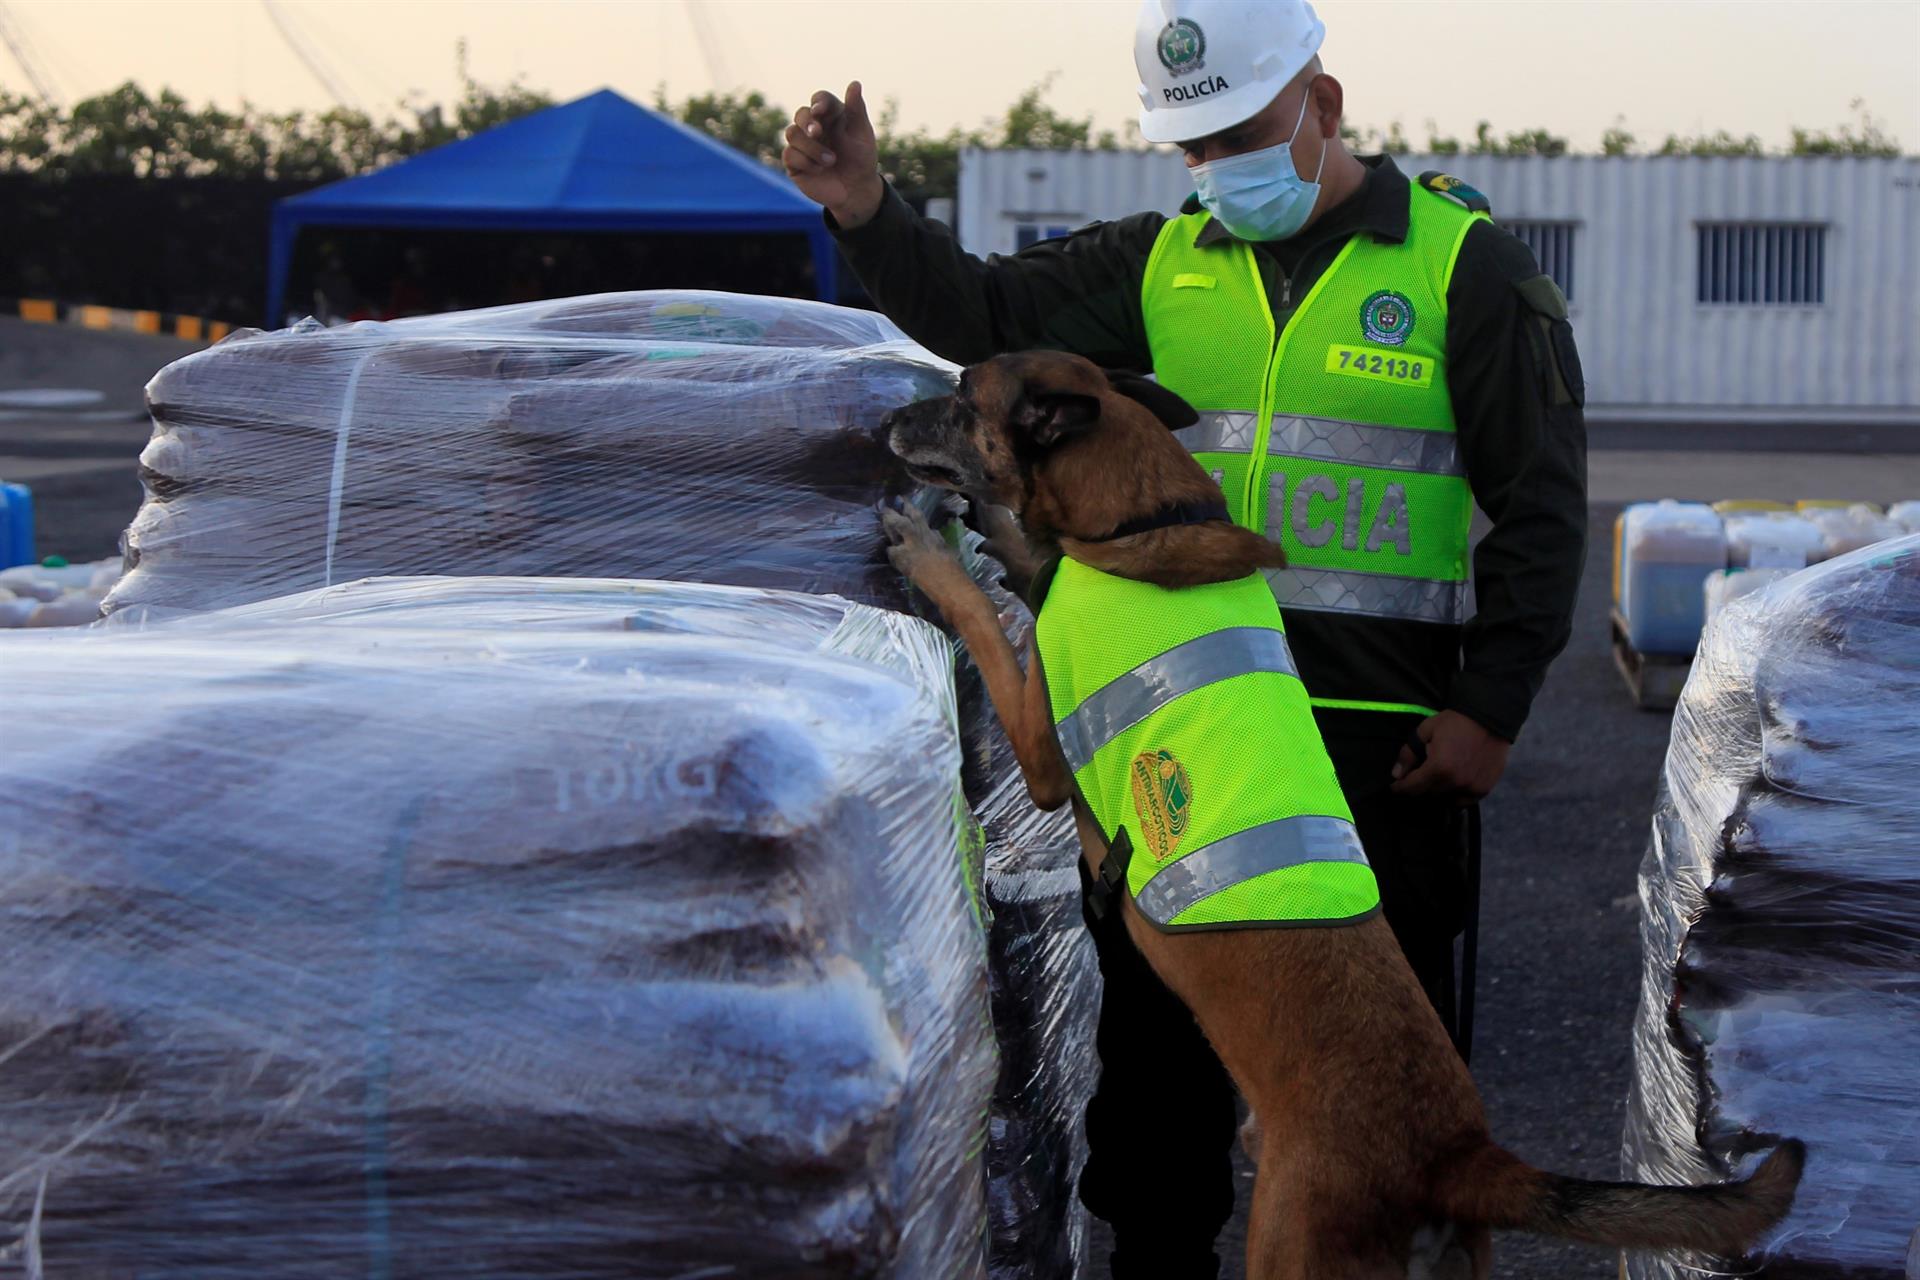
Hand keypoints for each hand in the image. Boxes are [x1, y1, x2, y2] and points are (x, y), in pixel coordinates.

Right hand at [783, 81, 884, 228]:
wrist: (856, 191)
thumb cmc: (861, 159)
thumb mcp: (862, 134)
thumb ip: (857, 109)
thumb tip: (855, 83)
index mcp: (831, 115)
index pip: (820, 99)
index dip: (818, 102)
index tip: (820, 109)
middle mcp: (814, 127)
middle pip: (800, 114)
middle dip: (807, 122)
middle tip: (817, 132)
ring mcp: (802, 144)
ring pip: (792, 133)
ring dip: (811, 147)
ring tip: (830, 160)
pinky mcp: (794, 162)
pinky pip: (790, 154)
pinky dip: (805, 161)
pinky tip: (819, 169)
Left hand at [1389, 710, 1509, 801]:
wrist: (1490, 719)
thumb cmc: (1456, 722)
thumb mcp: (1426, 731)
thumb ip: (1408, 754)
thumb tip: (1397, 774)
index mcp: (1438, 768)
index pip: (1412, 787)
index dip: (1400, 787)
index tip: (1395, 786)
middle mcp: (1455, 782)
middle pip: (1428, 793)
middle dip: (1419, 785)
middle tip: (1419, 774)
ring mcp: (1471, 787)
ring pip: (1445, 798)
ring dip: (1438, 790)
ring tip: (1438, 776)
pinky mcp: (1484, 788)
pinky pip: (1464, 800)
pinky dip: (1457, 795)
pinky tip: (1454, 783)